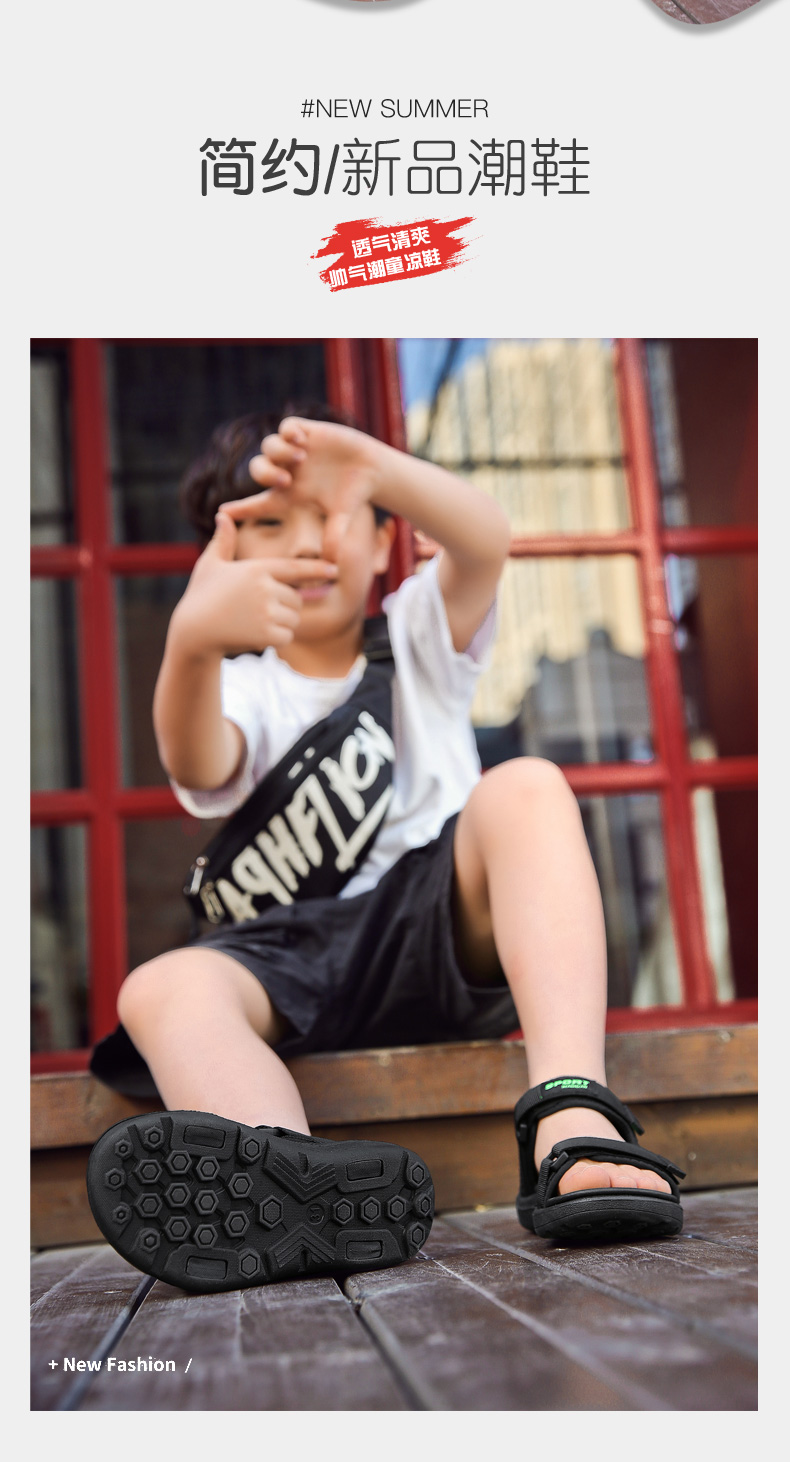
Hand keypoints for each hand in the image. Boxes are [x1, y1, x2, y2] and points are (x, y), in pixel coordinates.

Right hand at [171, 510, 338, 658]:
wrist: (193, 632)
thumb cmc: (201, 596)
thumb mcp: (210, 565)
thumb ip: (223, 541)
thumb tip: (222, 516)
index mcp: (257, 569)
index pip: (295, 569)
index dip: (317, 569)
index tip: (335, 570)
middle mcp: (266, 588)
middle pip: (296, 598)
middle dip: (285, 606)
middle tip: (258, 611)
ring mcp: (267, 612)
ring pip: (293, 618)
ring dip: (281, 623)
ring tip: (253, 622)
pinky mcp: (267, 634)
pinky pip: (286, 636)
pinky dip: (276, 638)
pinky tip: (254, 636)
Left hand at [233, 416, 381, 560]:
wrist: (371, 470)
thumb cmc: (353, 497)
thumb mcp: (342, 518)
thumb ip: (334, 537)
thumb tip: (332, 563)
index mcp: (290, 495)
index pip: (259, 503)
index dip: (241, 508)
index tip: (221, 513)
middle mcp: (288, 472)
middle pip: (259, 470)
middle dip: (266, 474)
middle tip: (285, 480)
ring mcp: (296, 451)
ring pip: (269, 446)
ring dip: (280, 453)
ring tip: (301, 458)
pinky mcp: (308, 432)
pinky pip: (286, 426)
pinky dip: (289, 432)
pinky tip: (301, 440)